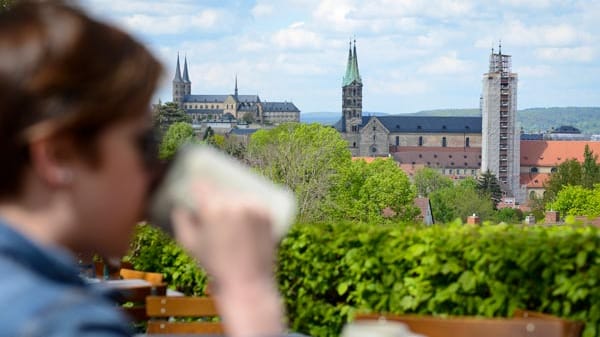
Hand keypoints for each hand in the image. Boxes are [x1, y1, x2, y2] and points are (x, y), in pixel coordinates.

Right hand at [171, 182, 283, 336]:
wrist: (247, 282)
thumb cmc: (215, 265)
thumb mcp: (190, 244)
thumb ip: (181, 221)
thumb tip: (179, 206)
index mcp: (212, 208)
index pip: (202, 184)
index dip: (198, 183)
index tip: (197, 184)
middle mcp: (234, 203)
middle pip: (223, 189)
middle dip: (218, 193)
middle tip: (216, 199)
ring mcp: (254, 207)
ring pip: (241, 194)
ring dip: (236, 198)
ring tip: (232, 207)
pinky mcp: (268, 213)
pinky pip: (256, 202)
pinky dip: (251, 205)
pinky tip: (247, 208)